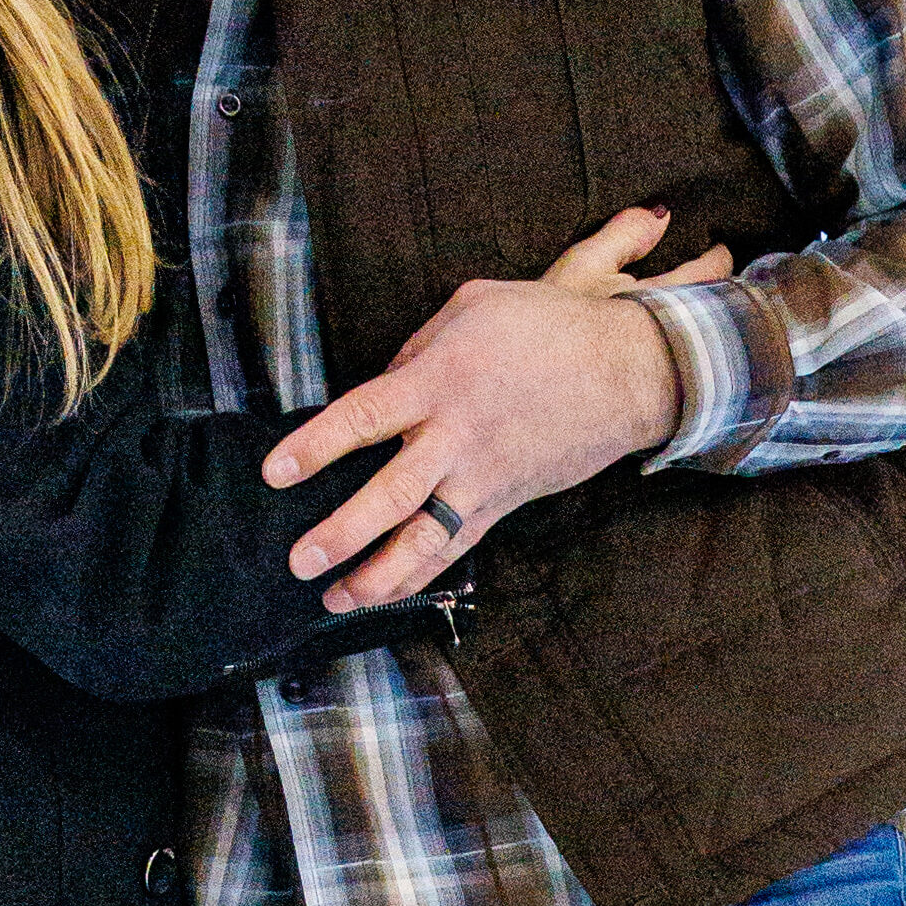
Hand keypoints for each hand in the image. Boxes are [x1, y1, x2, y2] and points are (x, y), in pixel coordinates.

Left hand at [273, 205, 732, 611]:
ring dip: (379, 574)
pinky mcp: (506, 500)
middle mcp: (458, 437)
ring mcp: (484, 476)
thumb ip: (417, 347)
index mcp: (440, 380)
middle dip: (344, 532)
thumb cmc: (550, 326)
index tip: (275, 471)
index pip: (364, 416)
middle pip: (392, 494)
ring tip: (335, 598)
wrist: (629, 369)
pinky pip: (456, 544)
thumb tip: (384, 382)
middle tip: (301, 561)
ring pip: (427, 538)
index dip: (316, 445)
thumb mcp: (473, 307)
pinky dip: (419, 573)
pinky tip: (384, 590)